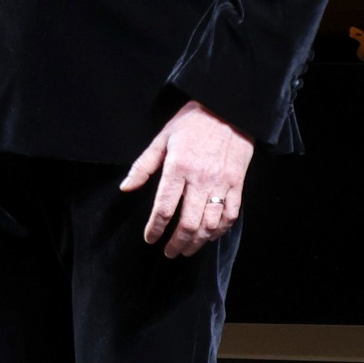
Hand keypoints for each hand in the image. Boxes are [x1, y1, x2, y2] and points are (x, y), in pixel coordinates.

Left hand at [120, 100, 253, 257]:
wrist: (227, 110)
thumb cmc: (190, 123)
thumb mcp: (162, 139)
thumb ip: (143, 166)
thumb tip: (126, 188)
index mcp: (178, 168)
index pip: (164, 208)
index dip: (155, 228)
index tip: (149, 239)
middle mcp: (200, 180)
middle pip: (188, 223)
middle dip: (176, 243)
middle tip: (168, 252)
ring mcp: (221, 184)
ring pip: (210, 224)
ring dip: (197, 242)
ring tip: (186, 250)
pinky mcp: (237, 185)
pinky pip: (230, 215)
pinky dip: (220, 230)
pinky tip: (210, 236)